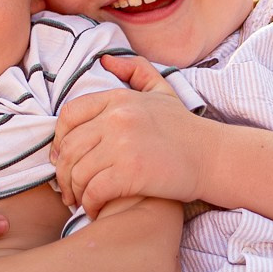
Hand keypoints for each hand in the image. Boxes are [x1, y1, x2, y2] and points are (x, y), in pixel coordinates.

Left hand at [51, 55, 208, 218]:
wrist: (214, 157)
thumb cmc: (185, 129)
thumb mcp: (162, 90)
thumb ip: (135, 70)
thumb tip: (104, 61)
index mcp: (118, 98)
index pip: (69, 116)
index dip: (59, 140)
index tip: (63, 159)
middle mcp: (117, 118)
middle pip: (69, 147)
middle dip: (62, 173)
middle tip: (67, 189)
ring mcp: (123, 144)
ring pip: (77, 172)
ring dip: (74, 192)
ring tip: (80, 201)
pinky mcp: (131, 172)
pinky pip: (94, 191)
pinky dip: (89, 204)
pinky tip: (95, 210)